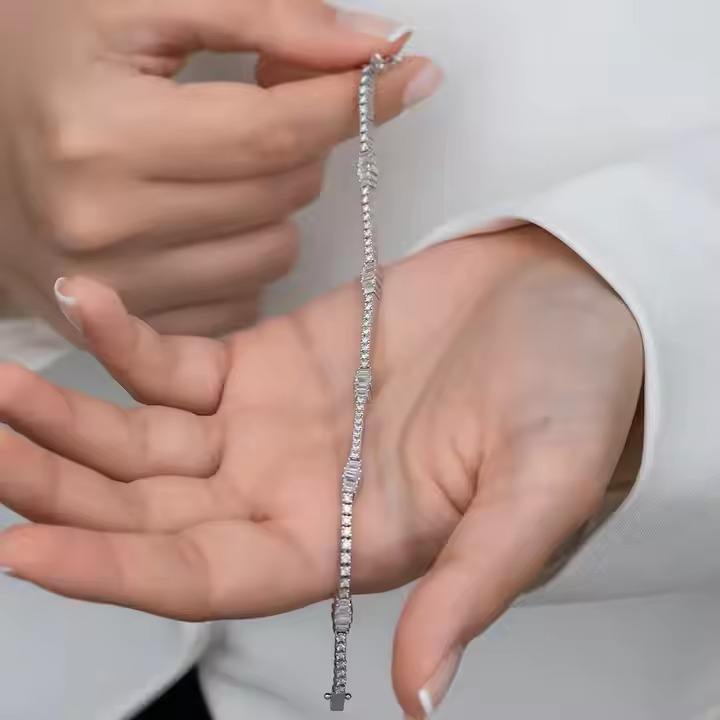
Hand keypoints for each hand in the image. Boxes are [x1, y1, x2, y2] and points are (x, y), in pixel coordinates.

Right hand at [0, 0, 427, 338]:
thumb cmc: (50, 63)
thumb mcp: (138, 5)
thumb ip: (261, 13)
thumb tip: (375, 46)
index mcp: (103, 133)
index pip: (275, 131)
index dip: (354, 100)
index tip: (412, 72)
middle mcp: (104, 223)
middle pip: (281, 194)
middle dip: (297, 146)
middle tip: (258, 113)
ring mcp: (115, 290)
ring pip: (273, 252)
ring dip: (273, 205)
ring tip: (217, 167)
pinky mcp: (128, 328)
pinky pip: (242, 301)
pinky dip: (243, 257)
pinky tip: (202, 220)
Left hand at [0, 226, 642, 716]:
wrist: (565, 302)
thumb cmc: (571, 396)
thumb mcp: (537, 492)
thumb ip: (474, 585)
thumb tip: (420, 696)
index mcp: (344, 545)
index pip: (205, 579)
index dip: (116, 575)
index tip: (24, 553)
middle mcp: (288, 493)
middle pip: (147, 515)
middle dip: (58, 493)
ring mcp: (267, 426)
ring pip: (140, 440)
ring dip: (67, 419)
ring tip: (0, 386)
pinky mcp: (268, 360)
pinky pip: (175, 362)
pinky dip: (124, 340)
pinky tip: (83, 303)